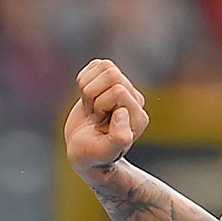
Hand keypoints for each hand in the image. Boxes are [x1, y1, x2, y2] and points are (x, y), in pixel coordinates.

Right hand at [64, 58, 148, 173]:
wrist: (84, 153)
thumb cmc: (93, 156)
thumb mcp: (104, 152)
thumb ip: (118, 139)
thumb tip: (122, 112)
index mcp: (138, 116)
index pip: (118, 90)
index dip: (100, 105)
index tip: (99, 124)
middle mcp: (134, 100)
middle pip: (111, 74)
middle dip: (93, 95)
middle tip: (94, 115)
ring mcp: (122, 89)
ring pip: (104, 66)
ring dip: (88, 87)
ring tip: (91, 108)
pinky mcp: (107, 82)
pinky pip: (96, 64)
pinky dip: (84, 79)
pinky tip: (87, 99)